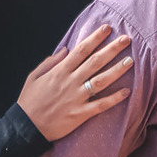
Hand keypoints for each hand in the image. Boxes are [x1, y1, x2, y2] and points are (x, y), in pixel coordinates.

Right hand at [18, 24, 132, 140]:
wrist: (26, 128)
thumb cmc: (29, 101)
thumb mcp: (34, 76)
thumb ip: (50, 62)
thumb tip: (65, 49)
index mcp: (59, 71)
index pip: (81, 50)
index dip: (95, 38)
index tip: (107, 28)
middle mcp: (70, 82)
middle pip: (95, 62)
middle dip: (112, 49)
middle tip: (126, 39)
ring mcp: (76, 98)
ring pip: (101, 81)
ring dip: (117, 70)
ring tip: (130, 61)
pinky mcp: (80, 114)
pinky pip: (100, 105)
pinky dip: (114, 98)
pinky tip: (127, 91)